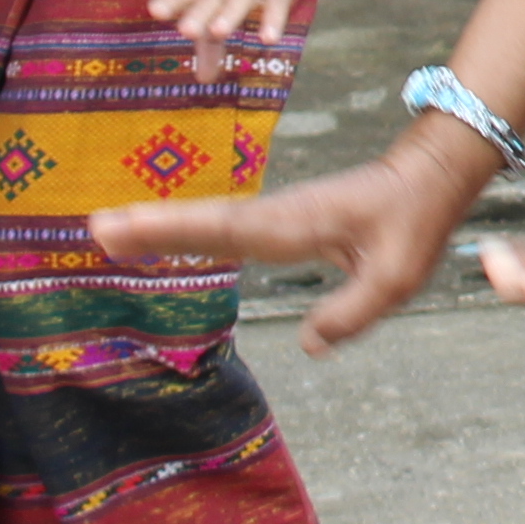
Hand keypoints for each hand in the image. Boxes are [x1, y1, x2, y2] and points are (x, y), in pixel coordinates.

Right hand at [98, 140, 476, 356]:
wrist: (428, 177)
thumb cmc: (414, 221)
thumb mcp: (399, 275)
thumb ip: (354, 311)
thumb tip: (308, 346)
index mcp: (297, 224)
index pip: (226, 229)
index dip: (175, 230)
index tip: (124, 227)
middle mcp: (278, 216)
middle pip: (205, 222)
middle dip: (151, 226)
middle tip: (95, 228)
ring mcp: (276, 216)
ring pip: (211, 221)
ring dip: (162, 225)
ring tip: (109, 230)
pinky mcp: (280, 222)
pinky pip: (226, 226)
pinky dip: (189, 229)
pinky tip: (161, 236)